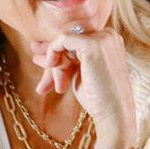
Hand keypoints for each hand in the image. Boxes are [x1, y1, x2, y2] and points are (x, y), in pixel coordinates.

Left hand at [28, 25, 136, 144]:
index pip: (78, 40)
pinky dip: (53, 51)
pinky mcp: (92, 44)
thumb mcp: (81, 74)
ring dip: (56, 61)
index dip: (60, 51)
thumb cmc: (98, 99)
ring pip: (66, 40)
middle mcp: (108, 35)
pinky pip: (62, 39)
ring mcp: (102, 38)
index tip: (46, 61)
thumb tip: (42, 54)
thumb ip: (68, 60)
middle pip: (71, 39)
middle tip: (36, 60)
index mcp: (109, 42)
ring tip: (53, 82)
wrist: (113, 113)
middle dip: (54, 54)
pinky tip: (51, 66)